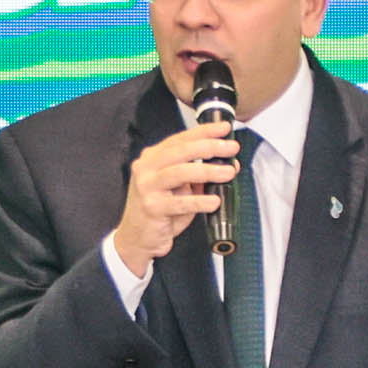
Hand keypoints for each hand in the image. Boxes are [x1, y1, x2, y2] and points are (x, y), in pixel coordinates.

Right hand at [111, 121, 238, 275]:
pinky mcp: (152, 207)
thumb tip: (229, 164)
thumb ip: (199, 175)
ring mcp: (147, 187)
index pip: (180, 139)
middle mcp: (147, 168)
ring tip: (228, 172)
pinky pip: (180, 203)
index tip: (224, 128)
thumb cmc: (160, 211)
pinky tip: (214, 201)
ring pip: (180, 172)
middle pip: (181, 151)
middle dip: (210, 147)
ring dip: (208, 171)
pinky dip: (200, 201)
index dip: (204, 132)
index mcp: (153, 158)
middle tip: (231, 148)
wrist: (137, 238)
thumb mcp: (180, 189)